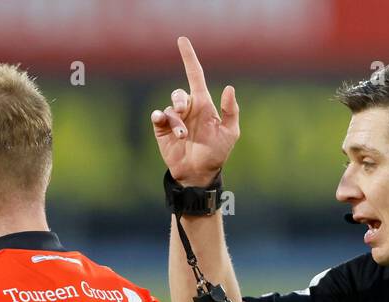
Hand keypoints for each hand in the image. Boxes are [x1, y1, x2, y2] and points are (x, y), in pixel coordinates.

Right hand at [150, 36, 239, 186]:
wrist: (199, 173)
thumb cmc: (217, 153)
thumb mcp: (230, 133)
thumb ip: (231, 111)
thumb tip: (229, 88)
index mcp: (203, 104)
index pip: (195, 75)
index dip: (189, 58)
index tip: (182, 41)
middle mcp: (188, 109)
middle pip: (179, 92)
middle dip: (181, 100)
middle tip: (184, 111)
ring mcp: (174, 119)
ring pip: (170, 108)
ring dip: (176, 120)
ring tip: (182, 136)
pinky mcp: (162, 130)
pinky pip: (157, 117)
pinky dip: (158, 117)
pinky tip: (161, 121)